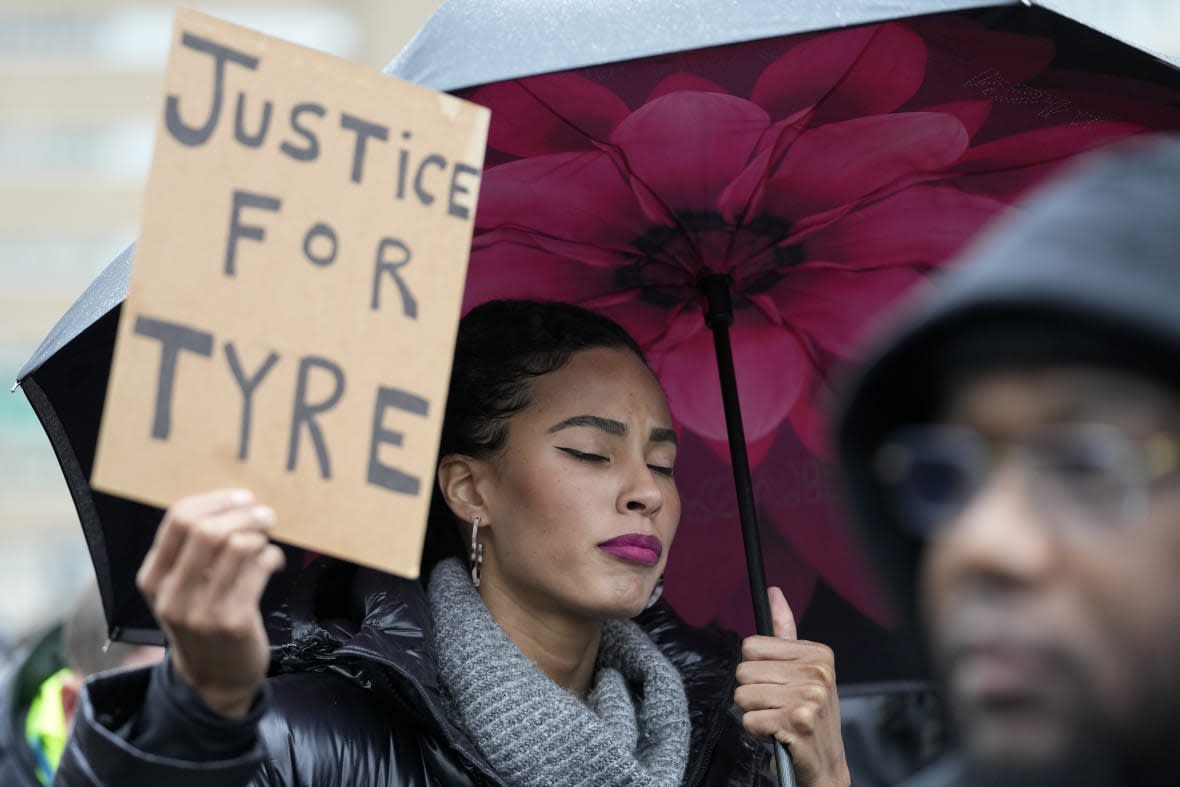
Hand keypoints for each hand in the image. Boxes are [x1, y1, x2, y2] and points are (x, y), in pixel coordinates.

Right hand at [136, 489, 284, 717]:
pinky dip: (272, 556)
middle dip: (244, 513)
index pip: (177, 519)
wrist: (213, 681)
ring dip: (261, 533)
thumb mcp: (182, 589)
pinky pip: (259, 568)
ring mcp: (201, 611)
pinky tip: (274, 563)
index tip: (241, 498)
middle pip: (207, 529)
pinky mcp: (233, 622)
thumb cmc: (204, 621)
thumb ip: (192, 552)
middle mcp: (171, 594)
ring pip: (237, 545)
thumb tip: (232, 502)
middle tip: (266, 514)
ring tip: (267, 539)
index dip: (215, 500)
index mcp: (153, 578)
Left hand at [734, 587, 849, 786]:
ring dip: (753, 713)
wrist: (826, 766)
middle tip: (777, 706)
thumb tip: (773, 593)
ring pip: (742, 695)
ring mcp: (810, 697)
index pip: (751, 646)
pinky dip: (756, 731)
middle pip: (743, 670)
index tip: (778, 684)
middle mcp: (818, 672)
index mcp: (819, 654)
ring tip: (777, 720)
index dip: (756, 669)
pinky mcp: (798, 722)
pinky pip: (748, 719)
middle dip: (752, 693)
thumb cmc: (810, 716)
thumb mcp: (802, 671)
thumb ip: (785, 632)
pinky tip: (778, 734)